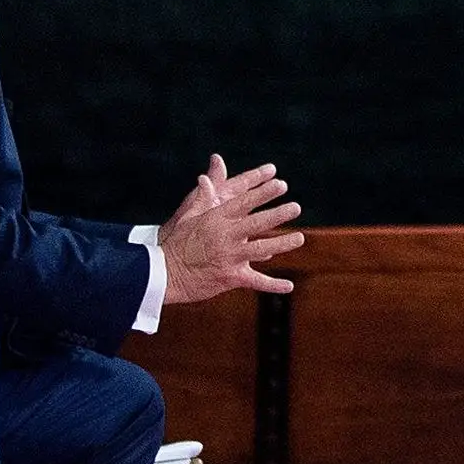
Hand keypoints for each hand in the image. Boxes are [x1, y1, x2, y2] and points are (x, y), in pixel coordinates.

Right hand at [160, 154, 302, 305]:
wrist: (163, 274)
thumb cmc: (177, 243)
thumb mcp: (187, 217)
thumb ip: (201, 197)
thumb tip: (205, 177)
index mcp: (216, 220)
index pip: (243, 202)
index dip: (263, 193)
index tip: (280, 184)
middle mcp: (225, 236)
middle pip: (257, 223)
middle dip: (278, 214)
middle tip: (295, 207)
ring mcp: (230, 257)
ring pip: (262, 249)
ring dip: (282, 244)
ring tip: (299, 238)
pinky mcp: (231, 277)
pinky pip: (256, 281)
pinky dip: (273, 284)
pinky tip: (289, 286)